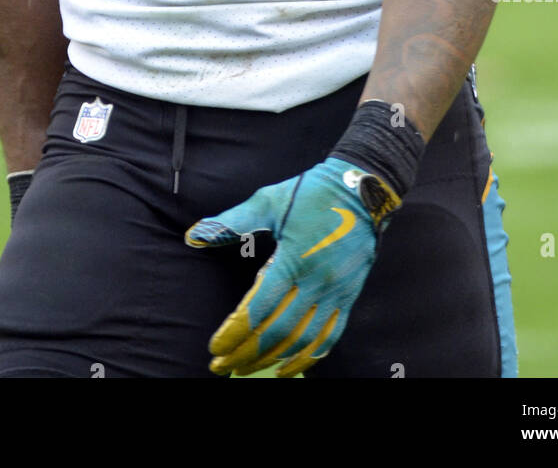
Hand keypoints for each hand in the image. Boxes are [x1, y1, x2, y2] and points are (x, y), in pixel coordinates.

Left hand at [185, 156, 400, 377]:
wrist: (362, 188)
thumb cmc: (311, 192)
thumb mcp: (269, 201)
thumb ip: (232, 222)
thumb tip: (195, 235)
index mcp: (293, 260)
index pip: (258, 310)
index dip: (234, 333)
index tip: (215, 347)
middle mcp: (315, 282)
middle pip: (277, 332)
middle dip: (247, 353)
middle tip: (223, 366)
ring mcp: (335, 293)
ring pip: (303, 340)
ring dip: (273, 360)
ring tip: (248, 369)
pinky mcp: (349, 296)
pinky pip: (331, 336)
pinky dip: (310, 357)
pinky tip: (291, 368)